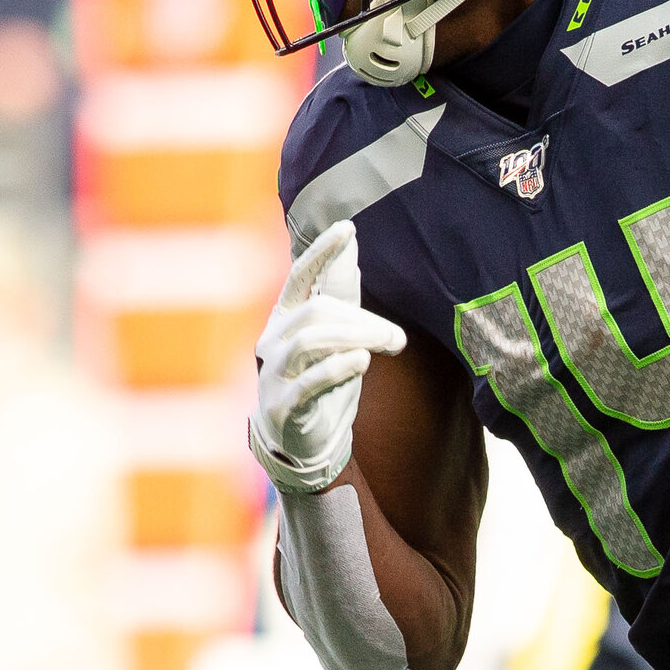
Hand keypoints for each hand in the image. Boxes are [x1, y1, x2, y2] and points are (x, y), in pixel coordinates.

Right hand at [251, 221, 407, 492]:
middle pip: (317, 312)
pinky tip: (363, 361)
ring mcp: (274, 373)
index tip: (347, 227)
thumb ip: (342, 297)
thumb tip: (352, 249)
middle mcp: (273, 340)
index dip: (322, 252)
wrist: (303, 441)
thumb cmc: (321, 381)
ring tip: (387, 345)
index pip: (300, 277)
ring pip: (311, 341)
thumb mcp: (336, 337)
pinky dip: (339, 368)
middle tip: (396, 338)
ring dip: (356, 338)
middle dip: (362, 320)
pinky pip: (309, 380)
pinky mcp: (283, 405)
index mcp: (285, 318)